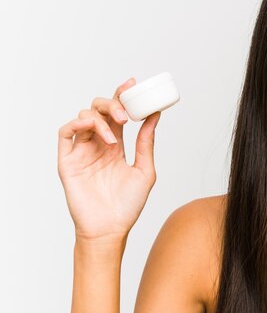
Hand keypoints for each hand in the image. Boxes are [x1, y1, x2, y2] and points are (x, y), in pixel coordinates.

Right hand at [57, 78, 161, 241]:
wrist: (111, 229)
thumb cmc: (128, 205)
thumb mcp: (144, 169)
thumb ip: (146, 142)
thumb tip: (155, 115)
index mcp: (115, 145)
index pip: (116, 113)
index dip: (122, 95)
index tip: (133, 84)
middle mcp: (97, 144)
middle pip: (99, 109)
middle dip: (112, 103)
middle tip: (126, 113)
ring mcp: (81, 151)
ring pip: (83, 116)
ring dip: (101, 118)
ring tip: (115, 134)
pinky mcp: (67, 160)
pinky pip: (65, 132)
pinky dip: (80, 124)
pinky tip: (98, 132)